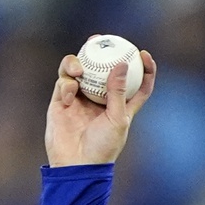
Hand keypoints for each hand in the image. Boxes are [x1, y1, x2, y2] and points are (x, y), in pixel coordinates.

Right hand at [45, 43, 156, 166]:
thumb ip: (118, 92)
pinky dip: (66, 84)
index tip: (143, 54)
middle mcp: (100, 99)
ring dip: (76, 63)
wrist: (76, 165)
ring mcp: (79, 99)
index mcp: (121, 106)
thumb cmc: (103, 147)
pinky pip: (63, 83)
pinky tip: (69, 93)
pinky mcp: (61, 102)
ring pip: (77, 71)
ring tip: (78, 68)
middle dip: (100, 51)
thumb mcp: (117, 119)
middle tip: (99, 39)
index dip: (143, 68)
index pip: (137, 84)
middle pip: (102, 69)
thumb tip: (122, 65)